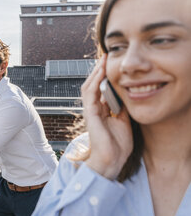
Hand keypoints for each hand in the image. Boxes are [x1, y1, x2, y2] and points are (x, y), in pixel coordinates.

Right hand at [82, 54, 132, 179]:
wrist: (111, 158)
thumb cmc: (117, 144)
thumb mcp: (124, 120)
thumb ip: (121, 107)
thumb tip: (125, 94)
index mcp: (101, 110)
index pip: (101, 89)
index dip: (105, 76)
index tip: (113, 64)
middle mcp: (94, 108)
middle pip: (93, 85)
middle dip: (99, 71)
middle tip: (106, 57)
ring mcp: (90, 110)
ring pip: (89, 86)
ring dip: (96, 73)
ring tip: (103, 60)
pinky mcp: (89, 113)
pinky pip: (90, 93)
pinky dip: (95, 81)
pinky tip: (101, 72)